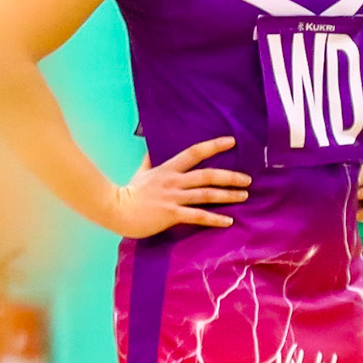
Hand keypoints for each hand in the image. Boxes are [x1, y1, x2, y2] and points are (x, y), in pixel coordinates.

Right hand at [104, 136, 250, 237]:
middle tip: (248, 179)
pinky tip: (228, 220)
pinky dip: (214, 218)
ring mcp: (174, 198)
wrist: (115, 209)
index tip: (232, 141)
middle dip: (230, 177)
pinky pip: (198, 216)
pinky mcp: (171, 214)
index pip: (194, 153)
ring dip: (228, 195)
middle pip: (208, 175)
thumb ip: (149, 160)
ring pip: (206, 194)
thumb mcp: (140, 172)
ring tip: (244, 196)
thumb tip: (150, 147)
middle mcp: (174, 181)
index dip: (214, 146)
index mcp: (168, 169)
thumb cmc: (128, 192)